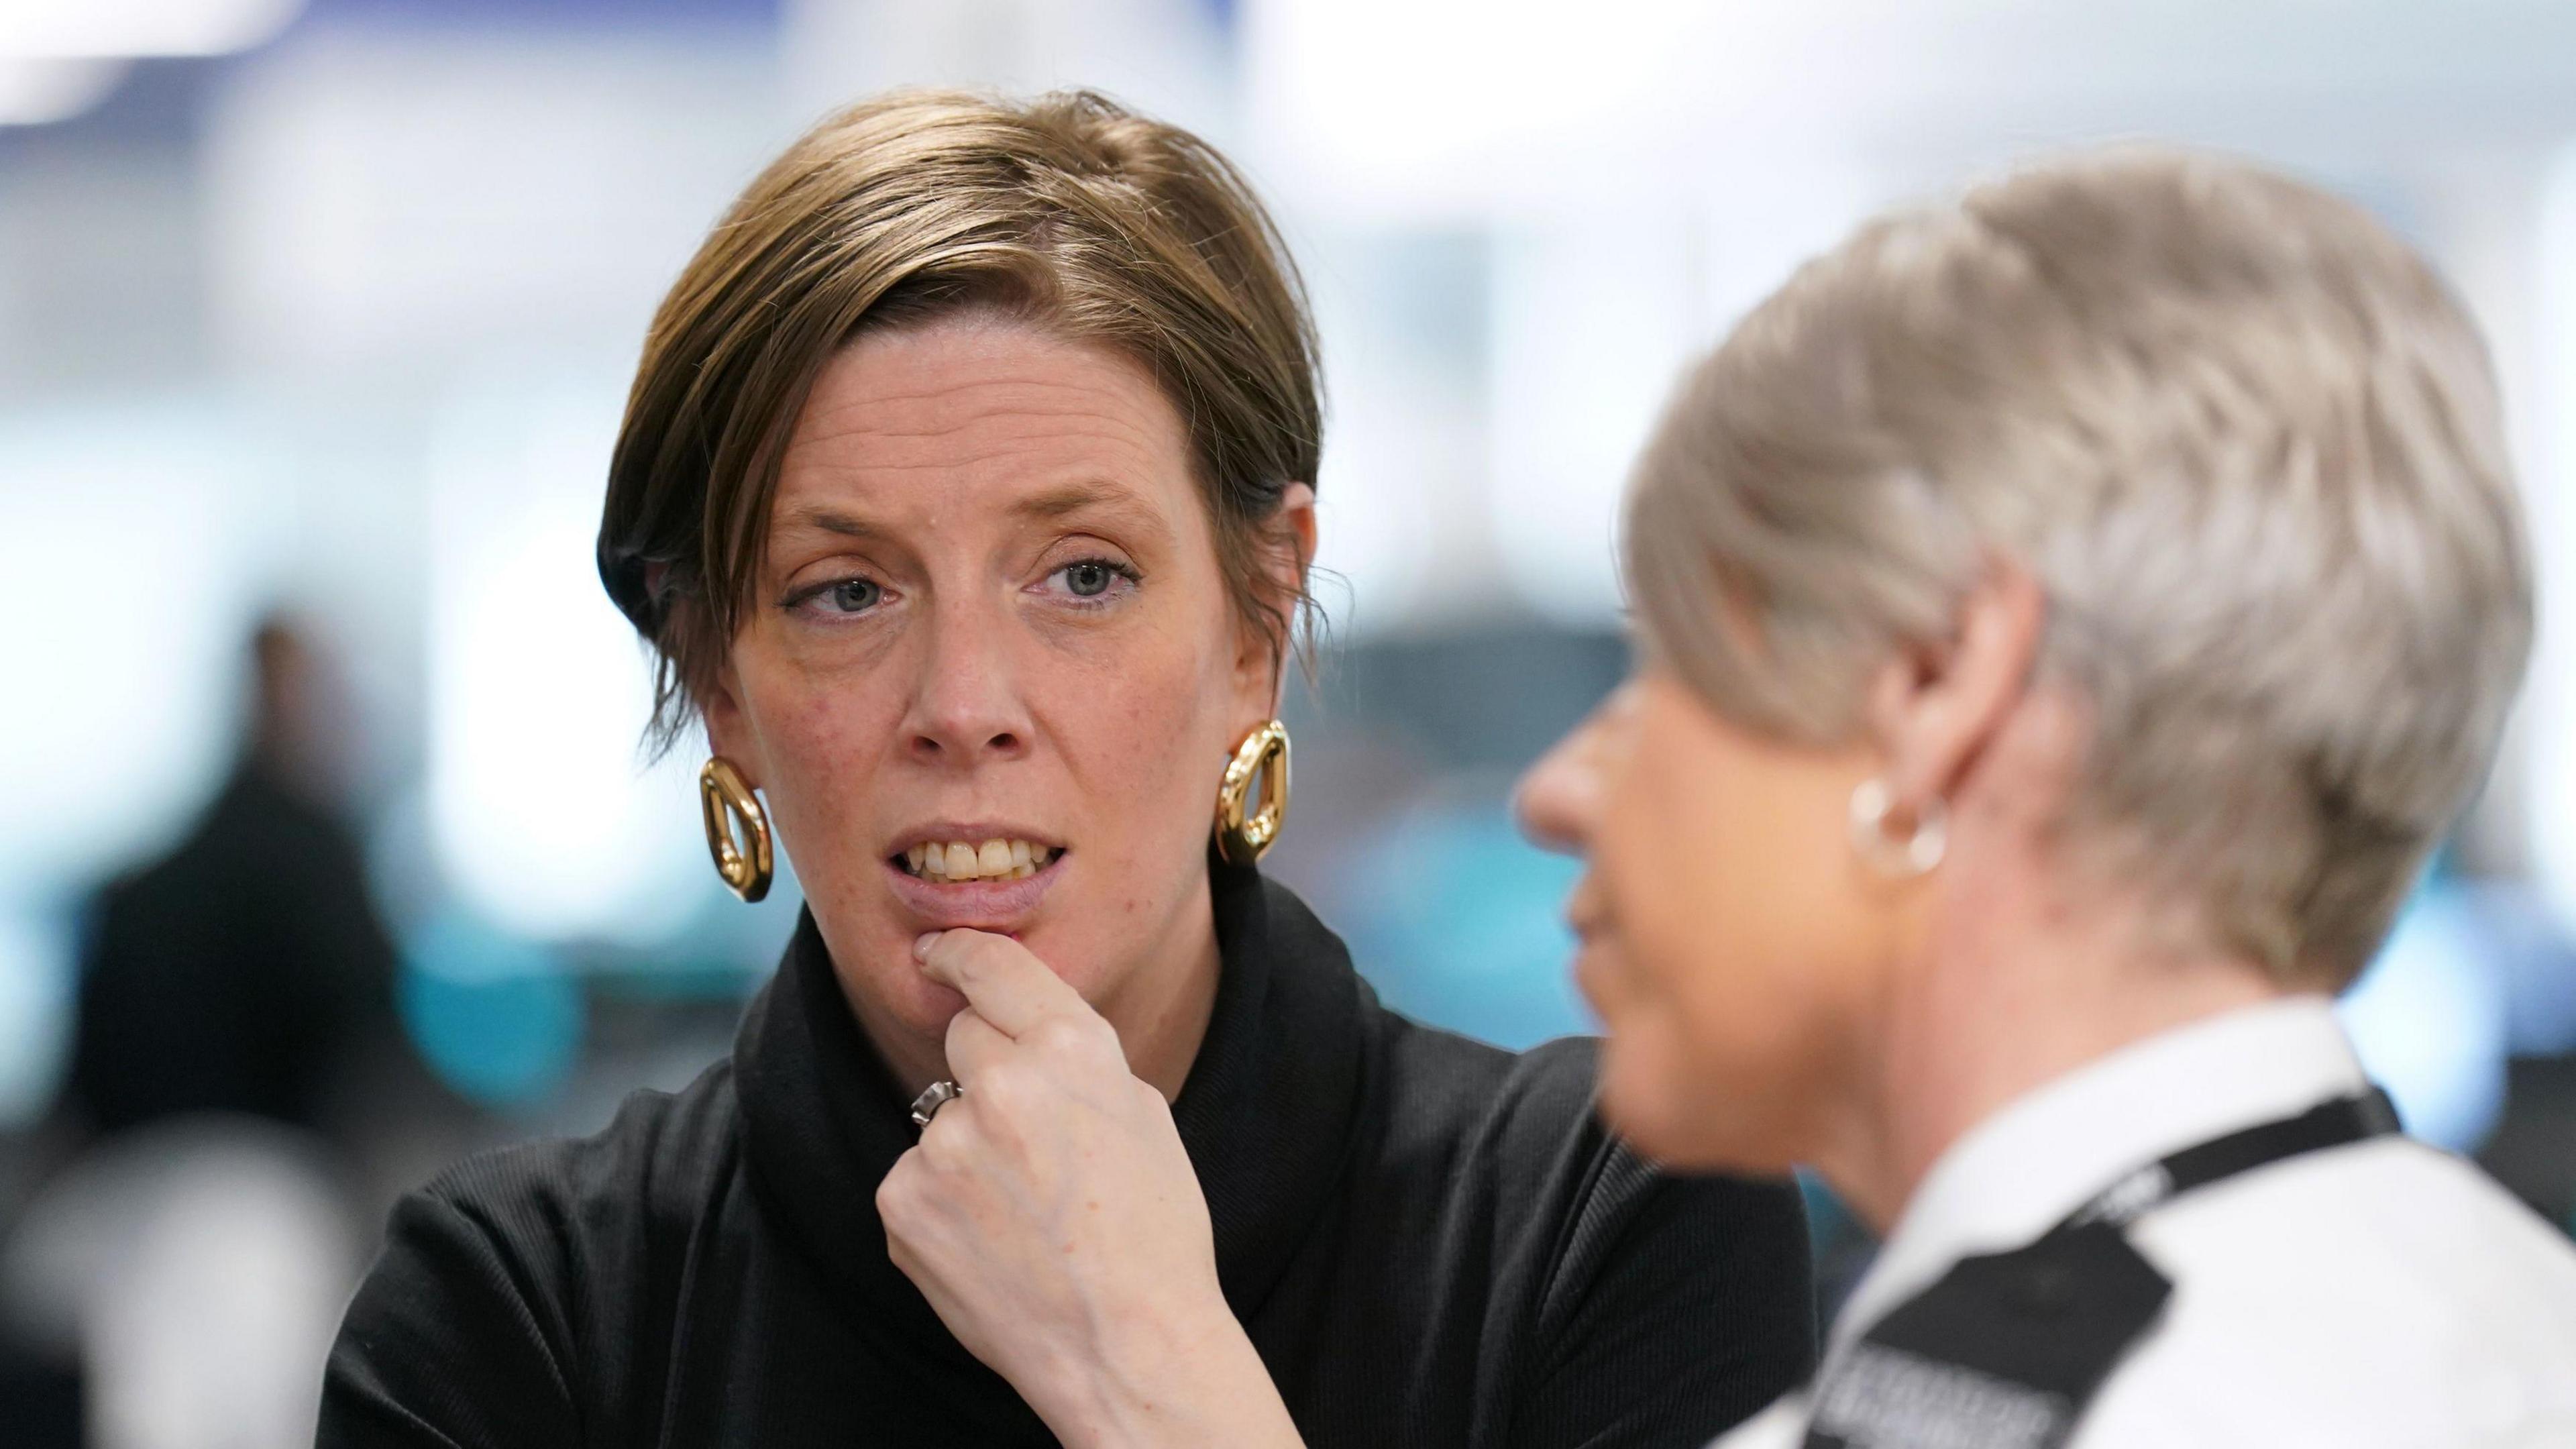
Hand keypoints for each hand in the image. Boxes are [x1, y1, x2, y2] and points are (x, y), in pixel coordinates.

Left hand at [878, 929, 1303, 1448]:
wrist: (1124, 1345)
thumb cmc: (1153, 1238)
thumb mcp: (1142, 1116)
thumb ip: (1076, 1061)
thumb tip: (1022, 1034)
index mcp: (1072, 1049)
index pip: (993, 967)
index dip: (958, 953)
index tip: (936, 953)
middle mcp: (1001, 1083)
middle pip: (964, 1040)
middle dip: (988, 1075)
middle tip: (1030, 1143)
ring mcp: (943, 1144)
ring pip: (940, 1118)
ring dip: (968, 1150)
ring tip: (1022, 1213)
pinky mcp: (903, 1202)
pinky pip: (914, 1180)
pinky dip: (942, 1205)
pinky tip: (990, 1243)